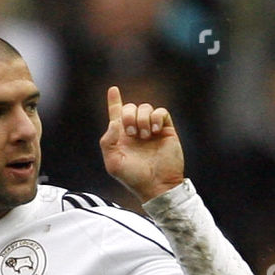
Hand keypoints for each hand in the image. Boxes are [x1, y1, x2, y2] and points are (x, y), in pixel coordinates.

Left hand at [99, 85, 184, 203]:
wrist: (157, 185)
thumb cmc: (134, 178)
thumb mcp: (113, 164)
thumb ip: (107, 142)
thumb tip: (114, 122)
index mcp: (121, 138)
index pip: (116, 115)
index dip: (114, 102)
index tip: (113, 90)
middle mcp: (136, 131)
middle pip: (130, 107)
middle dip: (128, 115)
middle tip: (131, 133)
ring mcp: (151, 129)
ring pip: (145, 107)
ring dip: (142, 119)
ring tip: (144, 136)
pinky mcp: (166, 130)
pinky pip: (161, 112)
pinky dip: (156, 117)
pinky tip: (154, 130)